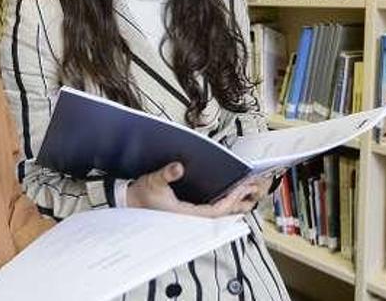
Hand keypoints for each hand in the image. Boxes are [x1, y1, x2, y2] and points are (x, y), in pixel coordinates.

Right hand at [126, 162, 260, 217]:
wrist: (130, 203)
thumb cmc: (141, 195)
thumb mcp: (152, 182)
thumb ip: (166, 175)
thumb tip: (178, 167)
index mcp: (185, 214)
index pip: (215, 210)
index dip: (231, 200)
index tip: (243, 188)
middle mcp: (192, 218)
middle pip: (223, 212)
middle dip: (241, 200)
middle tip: (256, 187)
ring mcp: (192, 215)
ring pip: (221, 212)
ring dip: (237, 202)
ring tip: (251, 190)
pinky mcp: (191, 211)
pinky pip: (214, 208)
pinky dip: (227, 202)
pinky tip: (234, 194)